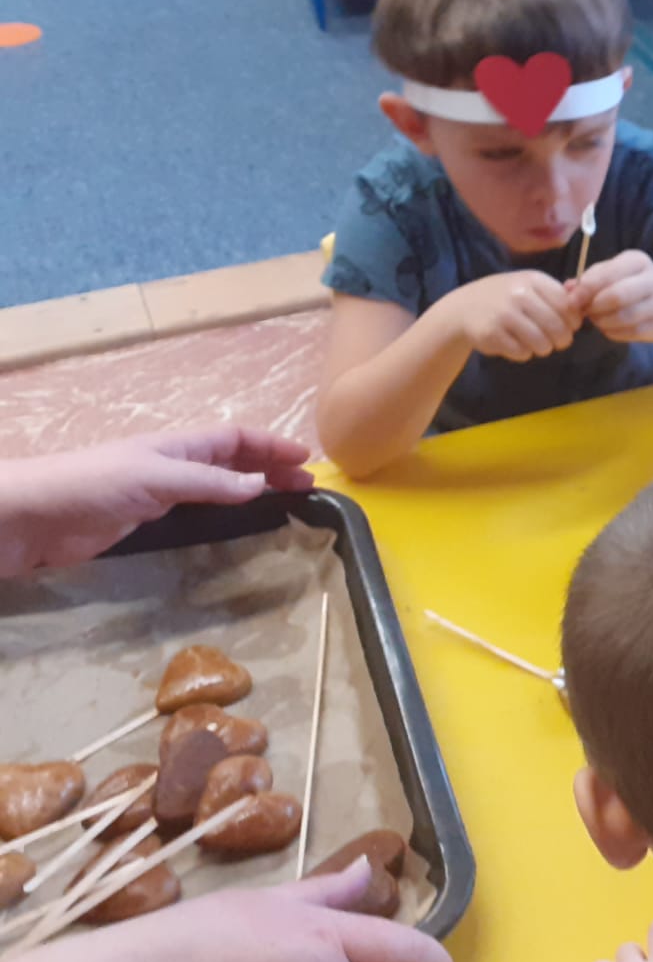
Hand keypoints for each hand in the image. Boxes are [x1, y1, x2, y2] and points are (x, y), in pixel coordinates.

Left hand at [0, 428, 313, 579]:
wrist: (36, 516)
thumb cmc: (93, 485)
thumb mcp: (157, 478)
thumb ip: (209, 484)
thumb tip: (261, 485)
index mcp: (178, 446)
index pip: (235, 439)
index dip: (271, 446)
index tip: (306, 460)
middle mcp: (174, 464)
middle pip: (233, 461)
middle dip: (271, 468)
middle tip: (307, 486)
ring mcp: (160, 492)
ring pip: (219, 485)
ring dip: (253, 490)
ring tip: (283, 501)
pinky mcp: (146, 520)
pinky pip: (198, 510)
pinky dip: (225, 512)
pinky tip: (236, 522)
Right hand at [444, 271, 579, 361]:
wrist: (463, 307)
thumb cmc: (506, 297)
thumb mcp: (529, 286)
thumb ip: (557, 294)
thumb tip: (586, 305)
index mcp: (533, 280)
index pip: (568, 306)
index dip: (573, 321)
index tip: (569, 326)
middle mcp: (519, 294)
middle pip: (558, 328)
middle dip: (562, 340)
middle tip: (556, 341)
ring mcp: (504, 314)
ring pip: (542, 344)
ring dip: (543, 348)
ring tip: (536, 343)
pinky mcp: (492, 334)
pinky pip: (522, 353)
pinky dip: (523, 354)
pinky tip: (516, 344)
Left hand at [570, 251, 652, 344]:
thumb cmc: (621, 283)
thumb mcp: (605, 274)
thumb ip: (586, 280)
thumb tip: (568, 289)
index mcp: (638, 261)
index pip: (609, 274)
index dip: (587, 289)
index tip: (571, 300)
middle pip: (619, 296)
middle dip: (595, 306)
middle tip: (584, 311)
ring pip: (624, 317)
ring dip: (602, 321)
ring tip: (595, 318)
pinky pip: (630, 333)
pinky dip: (612, 332)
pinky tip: (607, 327)